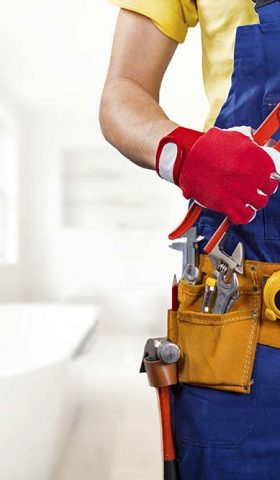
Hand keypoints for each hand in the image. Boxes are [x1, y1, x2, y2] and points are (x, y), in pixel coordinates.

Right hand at [156, 125, 279, 223]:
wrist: (186, 158)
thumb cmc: (208, 147)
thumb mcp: (233, 137)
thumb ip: (250, 143)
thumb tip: (260, 145)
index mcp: (253, 157)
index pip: (273, 174)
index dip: (270, 177)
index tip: (267, 179)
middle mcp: (247, 175)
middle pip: (268, 191)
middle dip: (263, 190)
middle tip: (257, 189)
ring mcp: (237, 191)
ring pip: (258, 204)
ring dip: (255, 203)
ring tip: (248, 199)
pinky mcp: (225, 203)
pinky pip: (243, 216)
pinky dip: (244, 216)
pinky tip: (242, 210)